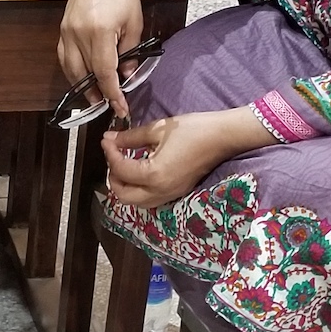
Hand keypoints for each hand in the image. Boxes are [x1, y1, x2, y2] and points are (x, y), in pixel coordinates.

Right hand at [58, 0, 154, 118]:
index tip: (121, 108)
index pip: (104, 73)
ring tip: (95, 96)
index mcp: (100, 32)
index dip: (113, 94)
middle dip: (97, 93)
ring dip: (81, 85)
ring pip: (70, 68)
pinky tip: (82, 76)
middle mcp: (78, 33)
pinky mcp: (62, 27)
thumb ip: (130, 52)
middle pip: (85, 74)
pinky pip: (64, 56)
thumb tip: (125, 76)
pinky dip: (73, 70)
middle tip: (108, 105)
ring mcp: (67, 30)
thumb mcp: (134, 23)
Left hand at [104, 107, 276, 208]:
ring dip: (125, 186)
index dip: (109, 153)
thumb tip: (110, 139)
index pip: (120, 170)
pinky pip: (150, 199)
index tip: (107, 139)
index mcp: (154, 175)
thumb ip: (130, 137)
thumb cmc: (192, 129)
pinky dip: (139, 189)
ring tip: (124, 164)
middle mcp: (161, 191)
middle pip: (124, 196)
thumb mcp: (158, 129)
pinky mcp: (177, 193)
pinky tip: (139, 170)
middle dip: (113, 177)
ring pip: (137, 202)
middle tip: (112, 156)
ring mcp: (171, 195)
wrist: (223, 137)